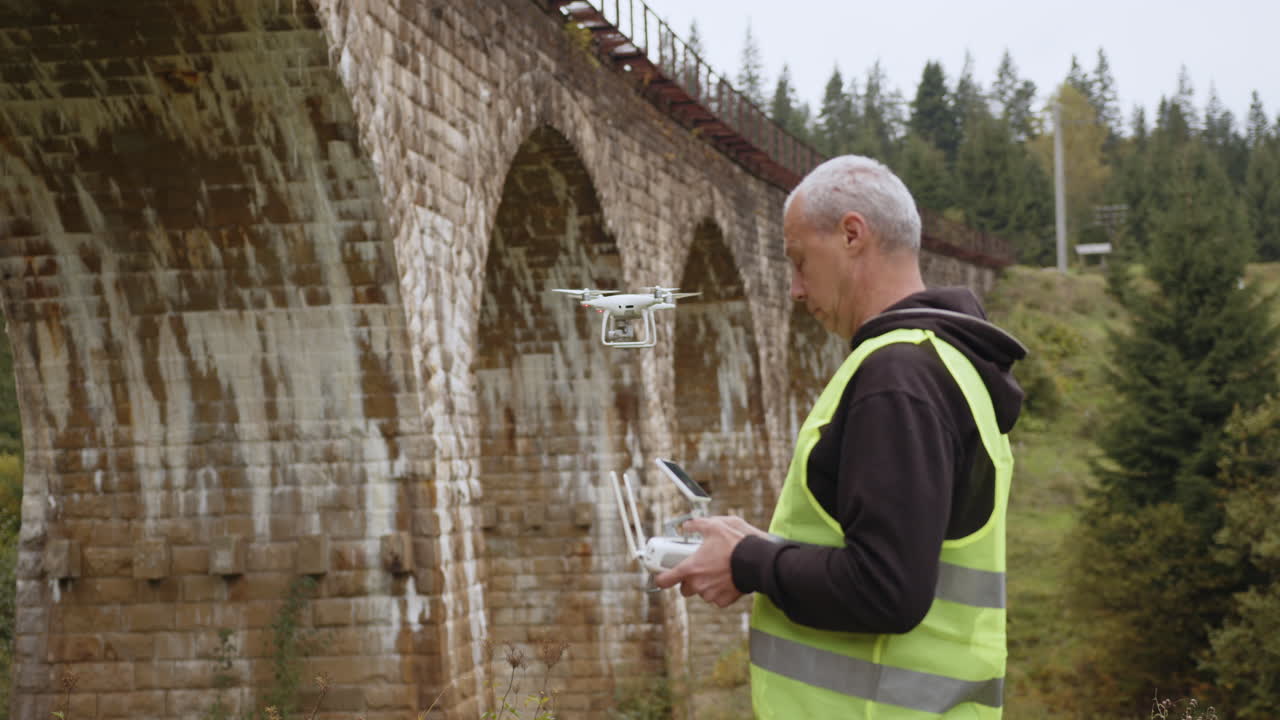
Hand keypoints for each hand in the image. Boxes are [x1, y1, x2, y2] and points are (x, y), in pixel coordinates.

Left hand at [654, 515, 769, 607]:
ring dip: (705, 585)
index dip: (661, 578)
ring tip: (716, 572)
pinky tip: (726, 580)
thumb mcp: (714, 526)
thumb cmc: (734, 544)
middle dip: (689, 580)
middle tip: (697, 570)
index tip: (662, 575)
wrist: (756, 561)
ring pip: (702, 593)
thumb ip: (696, 525)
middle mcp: (698, 584)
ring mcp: (710, 594)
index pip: (665, 580)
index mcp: (690, 568)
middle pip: (684, 589)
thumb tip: (687, 525)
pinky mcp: (723, 601)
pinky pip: (716, 598)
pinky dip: (719, 592)